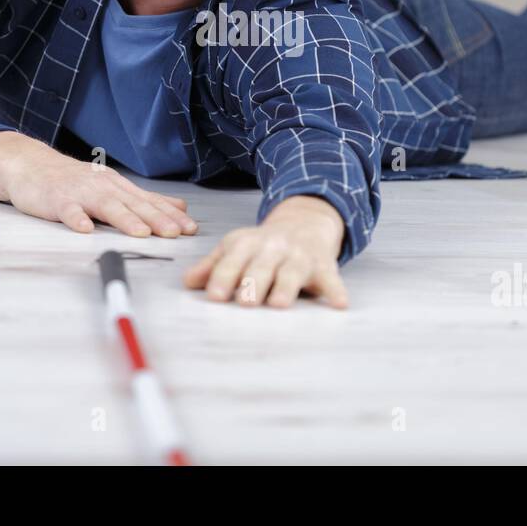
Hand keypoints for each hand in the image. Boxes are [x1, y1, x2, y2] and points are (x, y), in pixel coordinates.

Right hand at [0, 131, 197, 237]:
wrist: (31, 165)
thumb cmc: (74, 181)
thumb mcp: (113, 187)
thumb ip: (145, 199)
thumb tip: (180, 206)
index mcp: (119, 187)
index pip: (150, 202)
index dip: (171, 216)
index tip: (191, 229)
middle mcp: (103, 187)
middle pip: (133, 204)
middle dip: (156, 219)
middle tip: (174, 233)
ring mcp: (80, 193)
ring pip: (105, 206)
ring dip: (124, 219)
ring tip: (140, 233)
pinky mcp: (56, 200)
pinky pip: (67, 211)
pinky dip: (76, 219)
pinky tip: (85, 229)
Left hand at [183, 195, 348, 308]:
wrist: (306, 221)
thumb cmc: (265, 245)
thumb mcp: (236, 248)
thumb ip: (213, 266)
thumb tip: (187, 283)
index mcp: (247, 243)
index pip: (232, 260)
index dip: (223, 277)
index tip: (214, 295)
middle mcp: (273, 247)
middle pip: (261, 267)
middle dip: (253, 283)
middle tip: (244, 302)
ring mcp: (299, 256)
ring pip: (292, 272)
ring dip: (286, 287)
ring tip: (279, 304)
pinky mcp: (324, 265)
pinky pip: (331, 278)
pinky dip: (335, 290)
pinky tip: (339, 304)